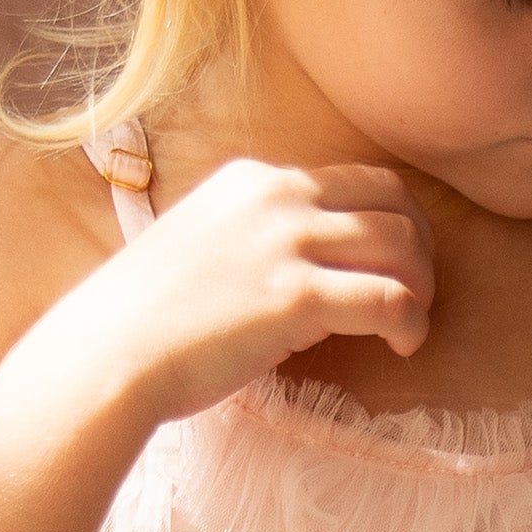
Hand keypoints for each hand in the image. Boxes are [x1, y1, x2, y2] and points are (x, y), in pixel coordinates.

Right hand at [113, 153, 432, 419]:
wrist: (109, 353)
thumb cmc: (145, 318)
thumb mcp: (202, 246)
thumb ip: (255, 241)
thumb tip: (307, 272)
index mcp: (254, 179)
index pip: (356, 181)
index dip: (390, 222)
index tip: (390, 263)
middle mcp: (277, 196)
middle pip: (394, 202)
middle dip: (419, 249)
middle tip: (416, 295)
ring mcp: (288, 242)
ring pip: (403, 245)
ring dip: (422, 288)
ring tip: (411, 326)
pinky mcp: (297, 296)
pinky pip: (390, 299)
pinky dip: (411, 322)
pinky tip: (402, 345)